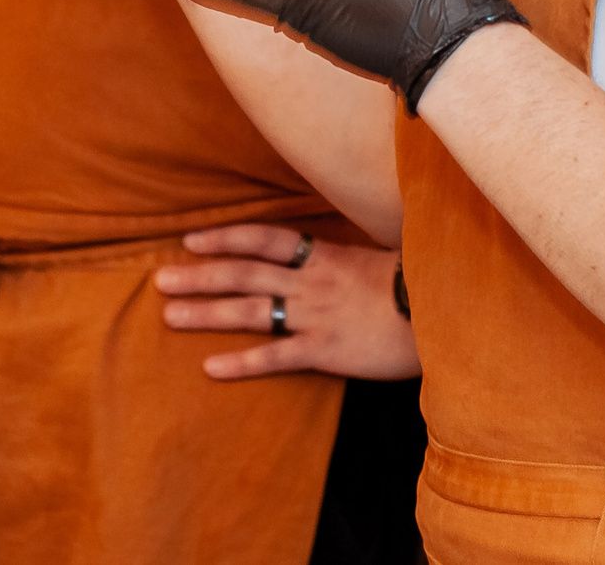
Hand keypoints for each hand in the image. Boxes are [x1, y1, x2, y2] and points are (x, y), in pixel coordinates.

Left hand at [156, 225, 419, 380]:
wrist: (444, 313)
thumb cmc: (418, 285)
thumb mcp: (379, 258)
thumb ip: (345, 257)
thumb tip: (325, 254)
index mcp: (325, 255)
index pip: (265, 238)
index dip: (226, 237)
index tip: (192, 240)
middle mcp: (312, 281)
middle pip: (244, 273)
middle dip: (200, 275)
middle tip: (160, 279)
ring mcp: (315, 315)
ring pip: (250, 310)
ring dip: (207, 312)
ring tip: (170, 315)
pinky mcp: (325, 351)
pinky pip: (275, 356)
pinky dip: (242, 362)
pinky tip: (211, 367)